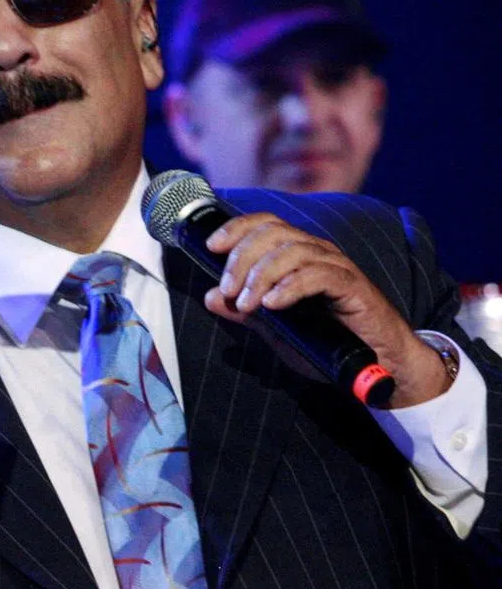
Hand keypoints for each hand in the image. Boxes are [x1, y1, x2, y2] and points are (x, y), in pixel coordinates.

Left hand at [204, 213, 451, 407]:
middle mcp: (317, 252)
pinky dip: (290, 287)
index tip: (211, 246)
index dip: (237, 228)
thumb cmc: (328, 341)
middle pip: (273, 234)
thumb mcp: (276, 328)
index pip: (265, 224)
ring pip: (293, 251)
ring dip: (262, 275)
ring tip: (246, 303)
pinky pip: (319, 275)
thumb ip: (245, 311)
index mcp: (298, 254)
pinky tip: (272, 303)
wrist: (377, 364)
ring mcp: (337, 267)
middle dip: (242, 258)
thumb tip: (210, 297)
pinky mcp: (353, 287)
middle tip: (227, 290)